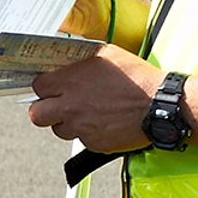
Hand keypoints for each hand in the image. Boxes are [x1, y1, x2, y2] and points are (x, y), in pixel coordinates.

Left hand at [28, 44, 161, 152]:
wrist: (161, 106)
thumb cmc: (137, 79)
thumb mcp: (107, 54)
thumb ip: (82, 57)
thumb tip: (69, 56)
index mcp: (70, 82)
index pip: (37, 86)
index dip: (45, 85)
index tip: (52, 85)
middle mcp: (70, 107)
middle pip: (37, 115)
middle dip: (44, 109)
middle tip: (57, 104)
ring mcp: (81, 128)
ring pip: (59, 130)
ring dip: (66, 122)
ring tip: (84, 113)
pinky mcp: (95, 144)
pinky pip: (82, 140)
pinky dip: (88, 133)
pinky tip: (102, 122)